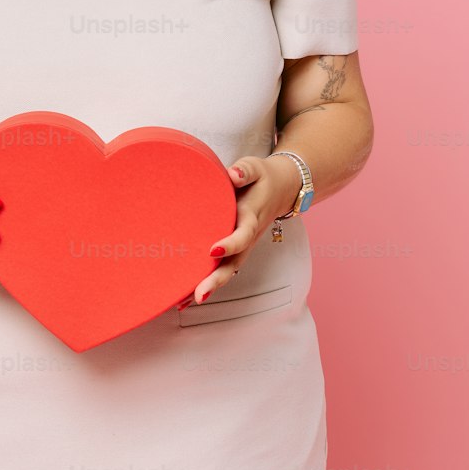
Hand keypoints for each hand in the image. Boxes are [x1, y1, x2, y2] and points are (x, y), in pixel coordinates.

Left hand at [176, 153, 301, 308]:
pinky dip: (208, 283)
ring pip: (228, 270)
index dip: (230, 244)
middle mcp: (248, 237)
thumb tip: (232, 174)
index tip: (213, 250)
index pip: (243, 234)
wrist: (282, 188)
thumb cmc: (262, 178)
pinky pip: (224, 268)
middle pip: (234, 263)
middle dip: (217, 279)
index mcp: (252, 217)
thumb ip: (245, 171)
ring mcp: (243, 246)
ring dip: (210, 286)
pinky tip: (187, 297)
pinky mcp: (236, 249)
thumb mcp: (256, 167)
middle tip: (199, 294)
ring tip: (186, 301)